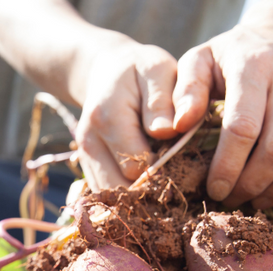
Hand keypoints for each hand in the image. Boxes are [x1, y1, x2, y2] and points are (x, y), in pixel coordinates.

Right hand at [74, 41, 180, 190]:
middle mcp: (89, 143)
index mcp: (107, 118)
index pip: (138, 165)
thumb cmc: (141, 70)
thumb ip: (162, 100)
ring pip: (113, 199)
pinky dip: (130, 197)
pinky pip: (108, 195)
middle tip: (181, 179)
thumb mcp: (157, 70)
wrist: (108, 71)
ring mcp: (85, 158)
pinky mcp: (88, 168)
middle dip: (153, 190)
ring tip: (166, 184)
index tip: (187, 162)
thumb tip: (167, 131)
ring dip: (140, 198)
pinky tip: (151, 184)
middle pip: (123, 189)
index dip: (166, 170)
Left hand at [172, 17, 272, 208]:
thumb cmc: (234, 56)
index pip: (243, 127)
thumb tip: (178, 126)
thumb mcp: (200, 61)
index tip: (215, 189)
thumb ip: (185, 91)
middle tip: (236, 199)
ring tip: (263, 198)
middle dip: (254, 183)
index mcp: (253, 66)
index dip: (228, 167)